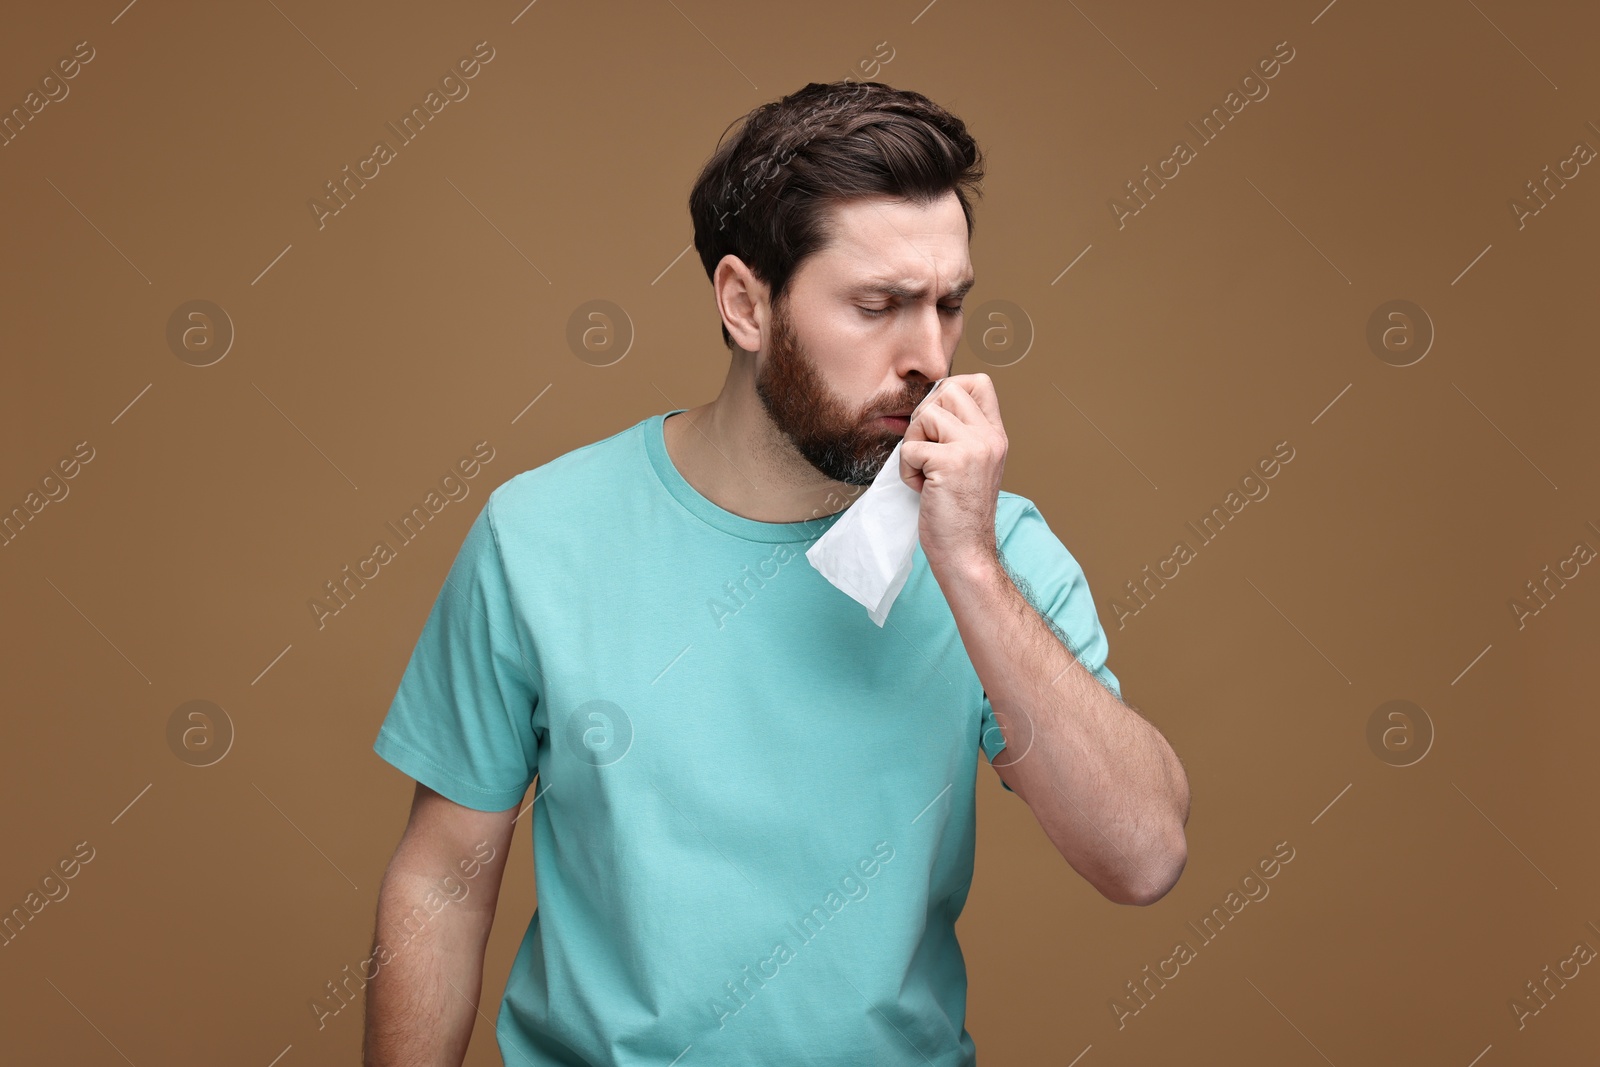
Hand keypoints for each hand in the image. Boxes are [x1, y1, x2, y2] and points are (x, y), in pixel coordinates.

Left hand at [898, 373, 1006, 573]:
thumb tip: (927, 406)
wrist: (965, 552)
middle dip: (924, 418)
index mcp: (995, 436)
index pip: (979, 382)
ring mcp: (973, 447)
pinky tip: (922, 489)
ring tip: (925, 473)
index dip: (948, 391)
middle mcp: (989, 437)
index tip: (937, 425)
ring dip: (913, 445)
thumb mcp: (970, 466)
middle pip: (946, 390)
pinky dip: (907, 470)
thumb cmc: (958, 514)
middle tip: (926, 451)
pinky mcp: (950, 462)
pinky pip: (910, 447)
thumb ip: (959, 435)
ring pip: (925, 415)